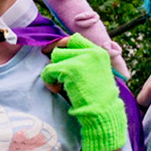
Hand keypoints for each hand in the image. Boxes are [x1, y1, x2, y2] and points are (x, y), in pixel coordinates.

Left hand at [45, 35, 128, 150]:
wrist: (103, 111)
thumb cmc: (96, 96)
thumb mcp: (95, 71)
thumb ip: (82, 60)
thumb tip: (57, 51)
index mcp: (98, 52)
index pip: (74, 39)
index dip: (61, 46)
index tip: (52, 54)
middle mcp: (91, 52)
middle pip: (61, 50)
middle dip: (57, 64)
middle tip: (61, 80)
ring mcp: (81, 59)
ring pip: (54, 59)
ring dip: (53, 74)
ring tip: (61, 86)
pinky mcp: (70, 68)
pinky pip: (48, 70)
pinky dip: (48, 81)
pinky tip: (57, 90)